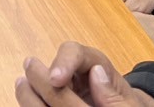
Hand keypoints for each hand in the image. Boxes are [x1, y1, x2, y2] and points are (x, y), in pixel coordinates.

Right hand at [16, 45, 153, 105]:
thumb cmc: (124, 104)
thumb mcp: (127, 102)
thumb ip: (113, 92)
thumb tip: (97, 73)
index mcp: (94, 62)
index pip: (73, 51)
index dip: (62, 63)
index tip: (55, 79)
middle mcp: (73, 68)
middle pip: (51, 66)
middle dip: (40, 77)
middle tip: (26, 86)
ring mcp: (62, 83)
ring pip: (41, 81)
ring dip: (34, 91)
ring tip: (26, 95)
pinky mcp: (53, 96)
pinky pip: (40, 97)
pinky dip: (36, 101)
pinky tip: (34, 104)